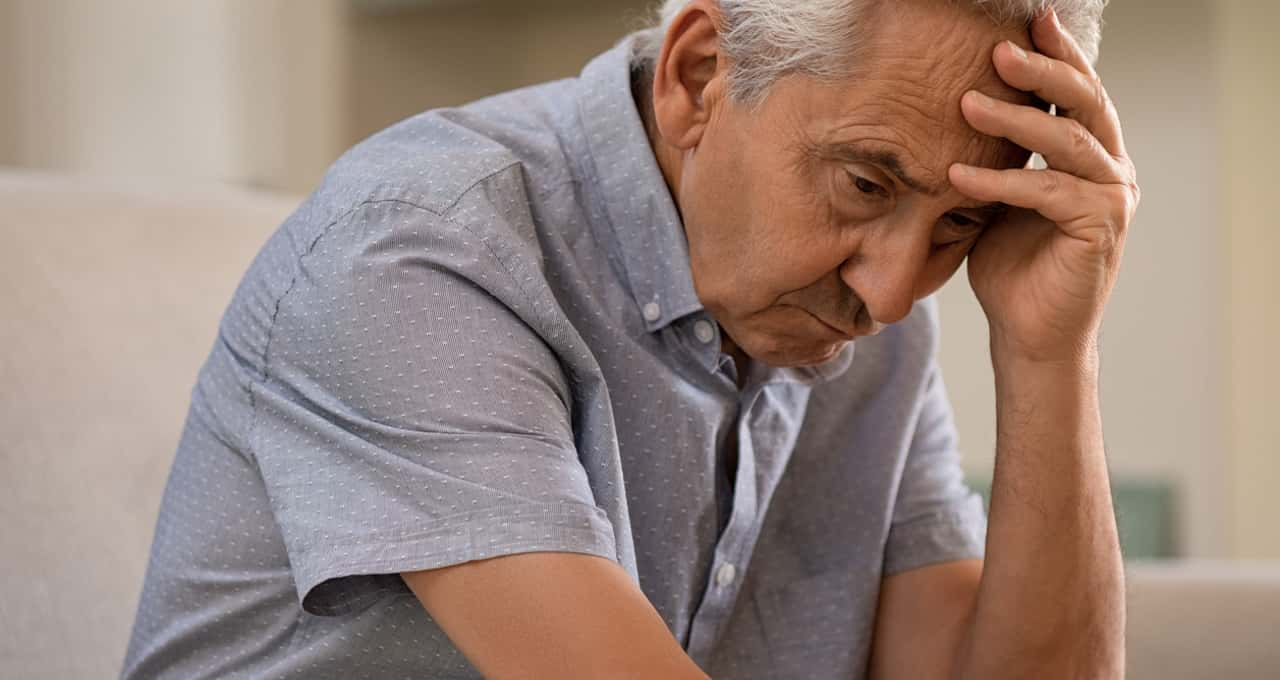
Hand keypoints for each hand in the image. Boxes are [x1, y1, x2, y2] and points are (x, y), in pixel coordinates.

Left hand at [949, 9, 1139, 365]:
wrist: (1026, 332)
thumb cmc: (1010, 266)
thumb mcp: (997, 199)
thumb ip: (996, 157)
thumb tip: (956, 109)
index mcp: (1091, 157)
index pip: (1078, 95)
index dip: (1057, 56)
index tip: (1027, 22)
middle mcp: (1111, 170)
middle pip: (1084, 103)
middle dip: (1043, 71)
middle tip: (1000, 49)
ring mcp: (1112, 197)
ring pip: (1068, 141)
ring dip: (1015, 118)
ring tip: (966, 101)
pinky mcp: (1100, 227)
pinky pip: (1048, 190)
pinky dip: (1002, 180)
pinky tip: (958, 175)